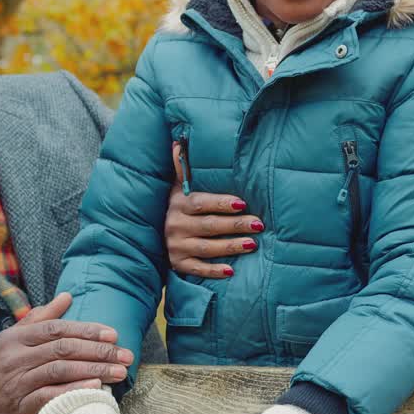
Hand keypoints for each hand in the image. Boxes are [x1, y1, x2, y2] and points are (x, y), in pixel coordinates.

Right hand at [0, 292, 133, 413]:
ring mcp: (17, 382)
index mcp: (15, 338)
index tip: (113, 334)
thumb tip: (66, 296)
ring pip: (60, 371)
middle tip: (125, 355)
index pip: (57, 329)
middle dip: (98, 351)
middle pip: (63, 349)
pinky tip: (94, 387)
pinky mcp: (19, 406)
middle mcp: (16, 358)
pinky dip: (73, 390)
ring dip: (93, 371)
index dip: (87, 330)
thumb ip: (39, 318)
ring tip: (118, 372)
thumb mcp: (12, 339)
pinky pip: (50, 396)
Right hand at [165, 140, 259, 278]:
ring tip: (253, 244)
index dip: (222, 203)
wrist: (153, 235)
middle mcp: (175, 225)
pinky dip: (214, 271)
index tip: (243, 203)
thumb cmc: (179, 206)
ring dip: (230, 247)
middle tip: (259, 224)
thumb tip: (178, 142)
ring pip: (207, 247)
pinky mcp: (177, 264)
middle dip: (235, 225)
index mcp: (178, 203)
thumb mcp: (178, 187)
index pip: (202, 203)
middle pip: (210, 226)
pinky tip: (232, 270)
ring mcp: (176, 246)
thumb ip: (182, 167)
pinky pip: (197, 269)